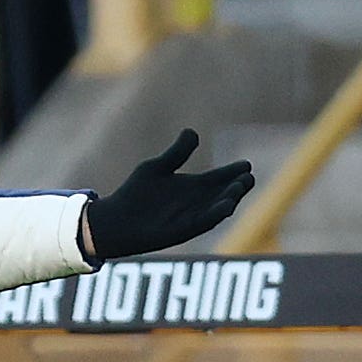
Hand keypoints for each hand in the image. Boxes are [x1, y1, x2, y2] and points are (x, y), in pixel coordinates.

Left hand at [85, 129, 253, 258]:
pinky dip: (215, 214)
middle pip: (224, 192)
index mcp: (193, 186)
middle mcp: (197, 202)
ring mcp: (192, 217)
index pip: (220, 178)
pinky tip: (226, 206)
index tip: (246, 164)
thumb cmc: (134, 194)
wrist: (114, 221)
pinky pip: (204, 222)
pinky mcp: (183, 230)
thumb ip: (177, 152)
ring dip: (230, 198)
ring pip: (218, 208)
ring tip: (240, 186)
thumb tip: (192, 132)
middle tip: (247, 176)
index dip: (234, 171)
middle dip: (237, 185)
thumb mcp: (157, 167)